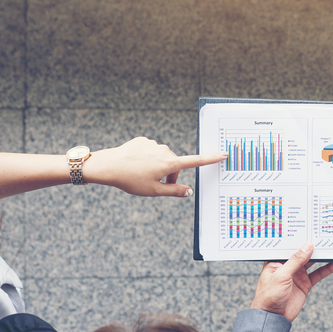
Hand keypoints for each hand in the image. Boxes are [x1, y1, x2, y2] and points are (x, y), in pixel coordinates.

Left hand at [83, 137, 226, 196]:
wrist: (109, 165)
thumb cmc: (131, 180)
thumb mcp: (153, 191)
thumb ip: (174, 191)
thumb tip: (188, 191)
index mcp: (169, 163)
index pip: (195, 161)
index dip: (210, 159)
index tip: (223, 154)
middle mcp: (164, 151)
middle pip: (174, 164)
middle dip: (169, 174)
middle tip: (156, 185)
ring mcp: (153, 144)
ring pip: (162, 157)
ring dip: (158, 166)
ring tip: (142, 174)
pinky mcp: (143, 140)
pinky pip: (150, 150)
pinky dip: (147, 158)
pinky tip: (135, 164)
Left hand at [250, 242, 332, 321]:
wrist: (272, 317)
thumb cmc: (268, 296)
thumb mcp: (281, 275)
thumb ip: (296, 261)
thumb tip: (307, 246)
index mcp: (277, 260)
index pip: (291, 246)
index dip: (300, 238)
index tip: (312, 230)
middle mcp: (288, 265)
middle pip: (303, 252)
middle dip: (314, 245)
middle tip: (326, 236)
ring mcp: (297, 274)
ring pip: (313, 262)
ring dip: (323, 256)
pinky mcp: (305, 284)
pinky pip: (318, 274)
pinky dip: (327, 268)